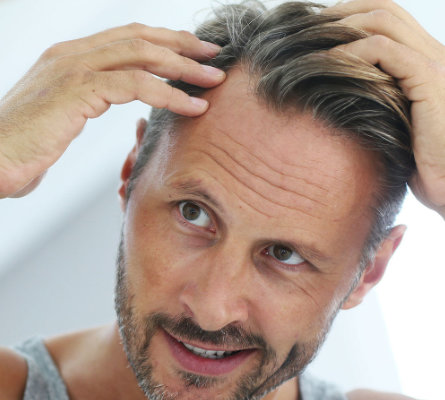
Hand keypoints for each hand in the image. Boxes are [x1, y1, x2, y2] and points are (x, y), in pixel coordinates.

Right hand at [0, 23, 224, 197]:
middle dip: (181, 46)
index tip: (193, 52)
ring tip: (213, 80)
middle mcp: (72, 54)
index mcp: (70, 57)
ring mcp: (73, 68)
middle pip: (140, 38)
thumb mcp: (61, 115)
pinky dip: (169, 94)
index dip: (164, 42)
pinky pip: (135, 85)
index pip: (127, 38)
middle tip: (213, 56)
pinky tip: (192, 106)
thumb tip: (110, 105)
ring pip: (142, 56)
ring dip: (183, 68)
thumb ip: (86, 101)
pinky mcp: (77, 90)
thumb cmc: (26, 146)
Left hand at [324, 0, 444, 218]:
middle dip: (339, 14)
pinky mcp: (430, 80)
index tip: (316, 31)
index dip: (350, 15)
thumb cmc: (417, 164)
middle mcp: (434, 53)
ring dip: (340, 27)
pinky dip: (351, 52)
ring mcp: (434, 64)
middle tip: (305, 31)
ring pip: (383, 20)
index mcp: (425, 60)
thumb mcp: (391, 122)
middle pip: (383, 9)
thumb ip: (375, 98)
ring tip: (309, 44)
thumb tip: (334, 92)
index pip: (388, 17)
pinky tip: (327, 64)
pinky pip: (384, 50)